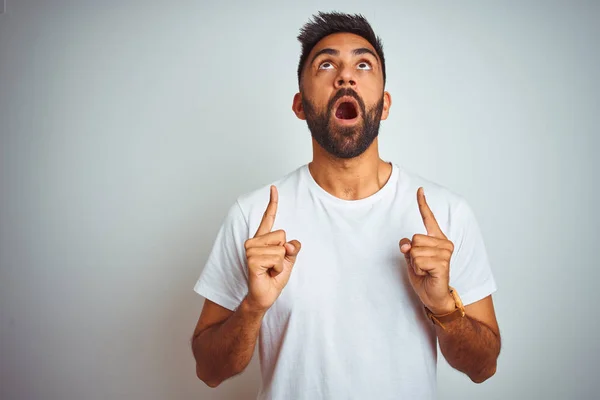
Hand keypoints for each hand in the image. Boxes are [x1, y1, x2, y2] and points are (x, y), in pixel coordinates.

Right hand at [244, 185, 301, 312]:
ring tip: (270, 270)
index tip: (274, 188)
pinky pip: (276, 258)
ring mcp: (251, 250)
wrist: (265, 295)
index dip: (272, 203)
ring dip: (280, 263)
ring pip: (280, 248)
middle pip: (282, 235)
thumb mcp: (288, 261)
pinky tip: (268, 273)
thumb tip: (290, 243)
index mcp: (263, 239)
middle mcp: (254, 241)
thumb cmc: (273, 277)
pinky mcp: (252, 259)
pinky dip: (277, 268)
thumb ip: (292, 249)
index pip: (268, 218)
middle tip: (273, 265)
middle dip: (284, 252)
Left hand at [399, 187, 454, 314]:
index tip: (420, 190)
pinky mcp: (443, 263)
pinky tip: (427, 274)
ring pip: (415, 250)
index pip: (428, 218)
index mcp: (437, 239)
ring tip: (424, 270)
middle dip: (412, 254)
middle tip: (420, 265)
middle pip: (414, 238)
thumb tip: (405, 245)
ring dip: (414, 263)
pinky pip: (418, 260)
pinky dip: (417, 269)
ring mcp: (445, 253)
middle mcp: (444, 243)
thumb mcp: (411, 258)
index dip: (423, 204)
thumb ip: (408, 247)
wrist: (434, 296)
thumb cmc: (424, 276)